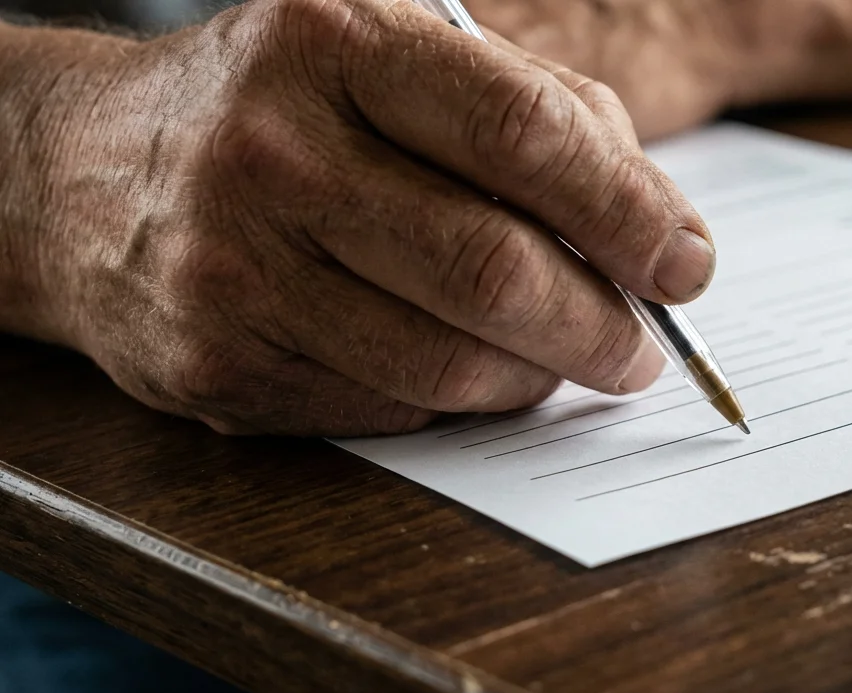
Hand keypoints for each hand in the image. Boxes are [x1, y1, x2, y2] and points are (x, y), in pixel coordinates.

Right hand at [5, 0, 718, 435]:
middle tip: (641, 347)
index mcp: (337, 44)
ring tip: (560, 360)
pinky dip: (454, 400)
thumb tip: (663, 236)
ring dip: (535, 376)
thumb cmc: (285, 111)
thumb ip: (543, 121)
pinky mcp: (216, 365)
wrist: (84, 175)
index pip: (521, 133)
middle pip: (490, 267)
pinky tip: (460, 366)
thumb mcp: (400, 62)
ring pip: (445, 361)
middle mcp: (272, 149)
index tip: (687, 266)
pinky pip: (387, 409)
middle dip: (599, 324)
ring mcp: (233, 266)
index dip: (627, 212)